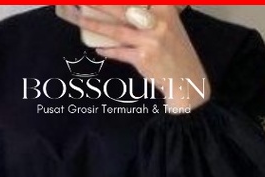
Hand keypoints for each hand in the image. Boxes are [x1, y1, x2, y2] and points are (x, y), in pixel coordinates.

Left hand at [70, 5, 210, 111]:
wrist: (187, 80)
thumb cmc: (175, 51)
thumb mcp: (168, 25)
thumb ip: (150, 14)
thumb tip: (125, 9)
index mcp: (165, 7)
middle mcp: (158, 21)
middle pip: (122, 7)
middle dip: (99, 3)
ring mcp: (150, 40)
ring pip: (116, 30)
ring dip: (94, 24)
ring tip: (77, 17)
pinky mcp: (144, 58)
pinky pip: (120, 52)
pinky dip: (108, 50)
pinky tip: (99, 49)